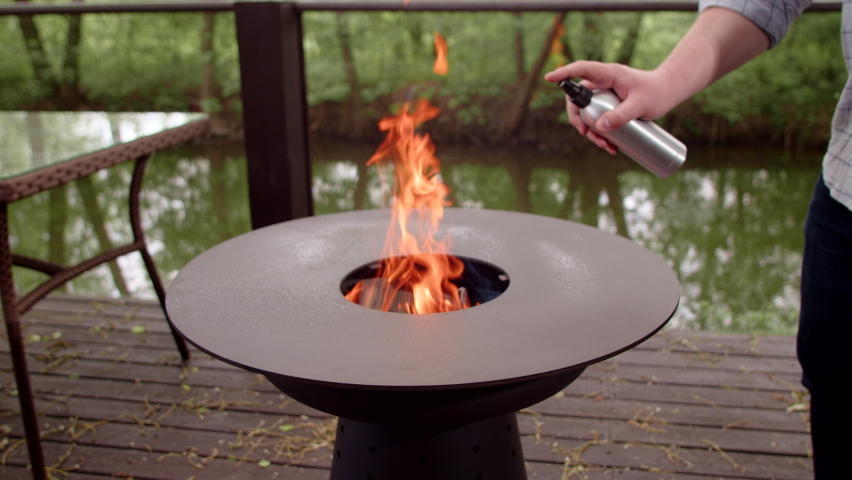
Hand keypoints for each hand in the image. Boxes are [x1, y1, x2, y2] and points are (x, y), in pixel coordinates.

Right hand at [545, 61, 679, 154]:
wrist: (669, 92)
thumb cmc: (658, 92)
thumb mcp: (642, 105)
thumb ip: (622, 115)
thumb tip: (599, 126)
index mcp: (608, 74)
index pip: (581, 69)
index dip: (564, 73)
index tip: (549, 79)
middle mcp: (603, 83)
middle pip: (578, 99)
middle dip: (577, 118)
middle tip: (585, 133)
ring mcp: (605, 95)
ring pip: (587, 113)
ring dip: (590, 131)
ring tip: (605, 146)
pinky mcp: (609, 105)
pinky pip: (597, 119)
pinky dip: (600, 133)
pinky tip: (610, 146)